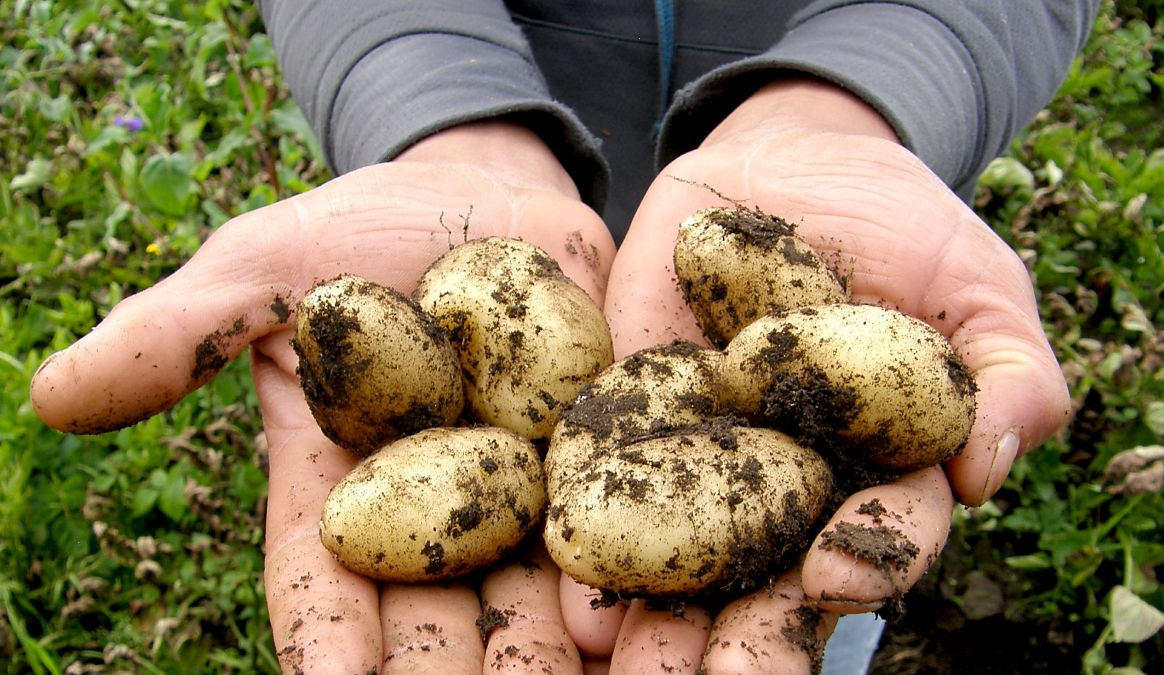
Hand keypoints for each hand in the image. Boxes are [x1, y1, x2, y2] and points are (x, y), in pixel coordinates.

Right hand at [31, 121, 616, 673]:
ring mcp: (527, 487)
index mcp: (345, 489)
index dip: (329, 643)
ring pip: (538, 593)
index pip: (325, 585)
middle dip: (453, 674)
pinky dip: (633, 575)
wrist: (480, 190)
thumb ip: (177, 334)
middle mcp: (439, 511)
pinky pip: (622, 519)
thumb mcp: (259, 269)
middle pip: (441, 615)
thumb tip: (50, 396)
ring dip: (554, 655)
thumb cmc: (354, 232)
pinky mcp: (605, 449)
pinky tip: (649, 622)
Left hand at [559, 80, 1069, 672]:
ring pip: (680, 551)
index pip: (880, 534)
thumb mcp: (975, 282)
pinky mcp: (629, 414)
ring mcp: (703, 456)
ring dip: (650, 609)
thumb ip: (1008, 371)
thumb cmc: (904, 225)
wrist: (788, 163)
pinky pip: (603, 473)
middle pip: (769, 575)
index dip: (869, 558)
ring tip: (612, 646)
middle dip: (744, 632)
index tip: (837, 574)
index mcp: (879, 472)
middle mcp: (787, 485)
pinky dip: (583, 518)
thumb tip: (990, 467)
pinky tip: (558, 566)